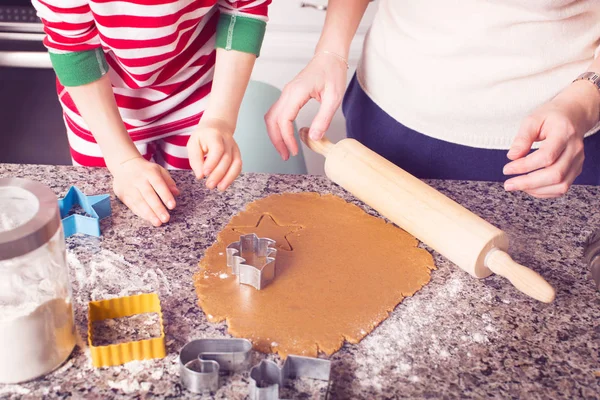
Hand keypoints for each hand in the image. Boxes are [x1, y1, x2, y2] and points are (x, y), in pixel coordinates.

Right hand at [111, 157, 178, 226]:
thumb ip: (169, 182)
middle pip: (148, 195)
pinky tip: (149, 219)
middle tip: (166, 219)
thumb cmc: (146, 170)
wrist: (124, 165)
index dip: (165, 195)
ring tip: (157, 222)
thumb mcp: (159, 170)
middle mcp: (139, 180)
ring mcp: (129, 187)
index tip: (172, 206)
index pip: (159, 184)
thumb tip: (176, 193)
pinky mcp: (123, 195)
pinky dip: (141, 213)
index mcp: (150, 172)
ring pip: (139, 202)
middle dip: (157, 208)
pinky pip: (132, 206)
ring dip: (149, 214)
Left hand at [187, 117, 241, 190]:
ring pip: (235, 164)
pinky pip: (238, 167)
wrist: (218, 126)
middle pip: (226, 159)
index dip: (212, 162)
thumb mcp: (193, 144)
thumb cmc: (203, 137)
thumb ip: (195, 159)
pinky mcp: (238, 154)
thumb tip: (200, 175)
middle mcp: (227, 141)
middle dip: (218, 174)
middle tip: (209, 185)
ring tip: (220, 188)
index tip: (205, 173)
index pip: (217, 149)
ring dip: (228, 178)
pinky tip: (225, 184)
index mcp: (215, 135)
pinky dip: (233, 177)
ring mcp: (234, 148)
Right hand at [265, 51, 347, 159]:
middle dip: (277, 140)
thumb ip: (323, 118)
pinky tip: (286, 136)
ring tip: (285, 149)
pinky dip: (278, 127)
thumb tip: (314, 137)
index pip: (284, 120)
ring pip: (271, 117)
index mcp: (296, 92)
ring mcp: (286, 94)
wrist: (329, 57)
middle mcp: (287, 93)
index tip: (295, 151)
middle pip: (272, 120)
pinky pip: (277, 113)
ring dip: (275, 135)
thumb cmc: (333, 72)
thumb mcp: (334, 97)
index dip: (287, 138)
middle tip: (286, 155)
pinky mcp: (289, 95)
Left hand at [504, 81, 599, 197]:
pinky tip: (528, 187)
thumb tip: (512, 156)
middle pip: (555, 175)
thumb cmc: (550, 117)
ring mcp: (577, 161)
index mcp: (564, 133)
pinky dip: (543, 192)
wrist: (573, 115)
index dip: (525, 166)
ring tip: (516, 185)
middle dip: (528, 183)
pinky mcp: (576, 170)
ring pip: (561, 185)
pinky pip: (562, 188)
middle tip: (508, 184)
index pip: (547, 156)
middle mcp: (575, 149)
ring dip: (535, 190)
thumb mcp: (532, 119)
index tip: (507, 169)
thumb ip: (522, 138)